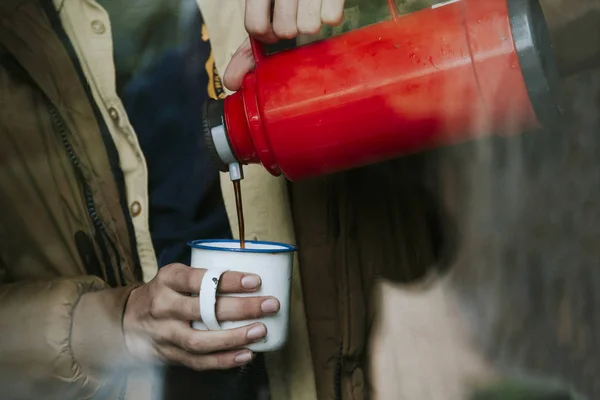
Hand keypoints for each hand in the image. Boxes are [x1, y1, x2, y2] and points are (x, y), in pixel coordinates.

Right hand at [123, 263, 279, 370]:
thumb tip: (252, 277)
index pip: (198, 279)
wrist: (128, 319)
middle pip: (204, 309)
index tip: (255, 281)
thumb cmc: (165, 292)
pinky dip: (225, 360)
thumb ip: (206, 275)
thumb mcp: (176, 275)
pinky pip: (199, 361)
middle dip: (242, 308)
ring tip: (261, 331)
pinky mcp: (170, 355)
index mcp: (167, 280)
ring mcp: (165, 334)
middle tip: (269, 304)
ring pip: (201, 340)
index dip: (228, 280)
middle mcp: (163, 306)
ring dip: (235, 337)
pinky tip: (246, 354)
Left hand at [223, 0, 345, 90]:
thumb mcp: (265, 18)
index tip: (275, 34)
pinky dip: (331, 16)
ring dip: (312, 25)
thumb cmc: (288, 4)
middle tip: (295, 19)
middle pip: (285, 30)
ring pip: (308, 27)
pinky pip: (331, 18)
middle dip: (292, 32)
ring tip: (311, 11)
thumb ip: (248, 51)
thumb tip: (231, 83)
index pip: (255, 26)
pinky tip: (324, 4)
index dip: (267, 37)